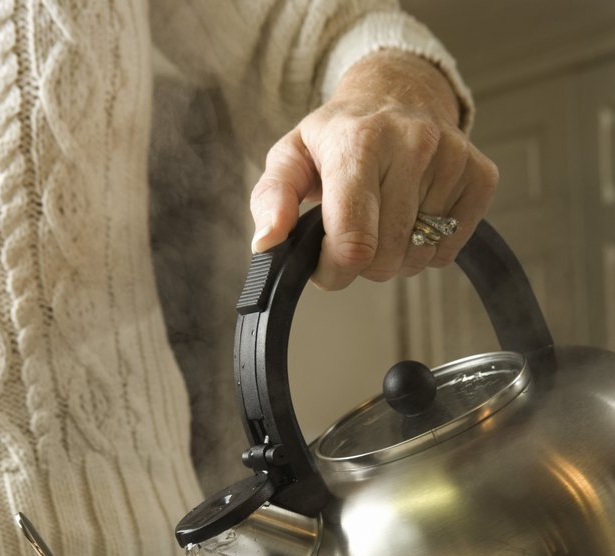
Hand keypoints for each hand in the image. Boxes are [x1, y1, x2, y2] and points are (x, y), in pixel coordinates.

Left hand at [250, 50, 497, 289]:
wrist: (396, 92)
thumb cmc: (339, 136)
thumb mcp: (292, 158)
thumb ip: (271, 200)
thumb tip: (266, 242)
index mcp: (358, 143)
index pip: (353, 244)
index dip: (334, 272)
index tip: (326, 264)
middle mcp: (411, 144)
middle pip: (386, 259)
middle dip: (364, 263)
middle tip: (357, 230)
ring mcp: (452, 158)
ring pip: (419, 258)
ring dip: (397, 255)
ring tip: (386, 218)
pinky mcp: (480, 175)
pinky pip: (450, 250)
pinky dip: (429, 247)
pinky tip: (416, 214)